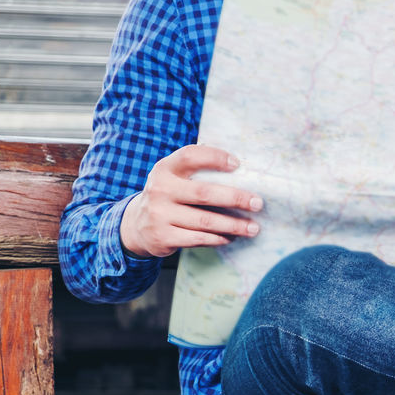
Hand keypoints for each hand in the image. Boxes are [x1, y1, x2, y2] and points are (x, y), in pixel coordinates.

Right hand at [120, 145, 262, 257]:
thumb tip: (240, 167)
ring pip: (205, 221)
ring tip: (253, 227)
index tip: (238, 164)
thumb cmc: (169, 196)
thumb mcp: (174, 177)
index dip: (214, 157)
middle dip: (235, 198)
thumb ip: (197, 169)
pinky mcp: (163, 237)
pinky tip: (231, 237)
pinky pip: (198, 238)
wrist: (137, 225)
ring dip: (234, 225)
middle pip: (204, 193)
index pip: (190, 156)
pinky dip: (219, 238)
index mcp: (165, 169)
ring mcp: (159, 214)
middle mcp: (160, 190)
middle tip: (257, 203)